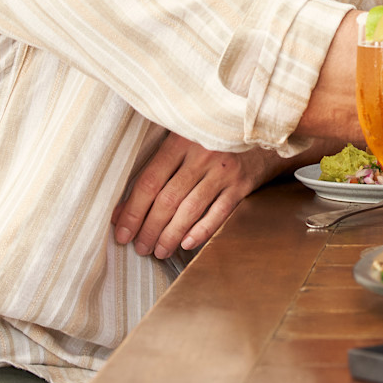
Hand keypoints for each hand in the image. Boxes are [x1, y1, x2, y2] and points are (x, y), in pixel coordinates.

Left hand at [112, 133, 287, 258]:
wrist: (260, 131)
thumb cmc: (213, 139)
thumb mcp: (183, 140)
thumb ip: (155, 168)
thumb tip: (121, 210)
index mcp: (182, 140)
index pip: (150, 181)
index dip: (132, 211)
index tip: (122, 232)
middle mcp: (203, 154)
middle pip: (168, 199)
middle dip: (149, 229)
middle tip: (140, 247)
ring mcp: (225, 170)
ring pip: (190, 210)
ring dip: (171, 235)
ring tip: (159, 251)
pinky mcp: (243, 183)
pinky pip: (219, 213)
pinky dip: (202, 231)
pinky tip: (186, 243)